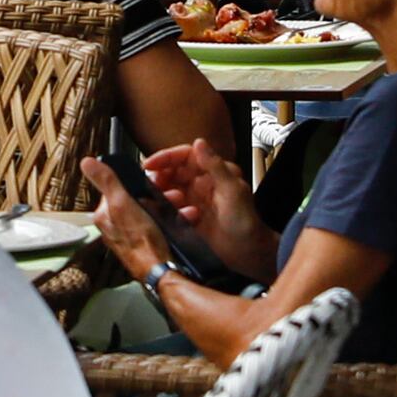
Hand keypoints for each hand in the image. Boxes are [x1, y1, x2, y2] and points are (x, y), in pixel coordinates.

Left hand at [75, 160, 163, 287]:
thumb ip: (107, 182)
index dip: (133, 182)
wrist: (161, 271)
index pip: (114, 188)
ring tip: (175, 209)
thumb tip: (87, 162)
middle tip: (166, 196)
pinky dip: (168, 221)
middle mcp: (115, 227)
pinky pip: (158, 225)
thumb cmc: (141, 243)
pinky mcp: (146, 242)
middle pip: (134, 200)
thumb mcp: (123, 205)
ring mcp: (131, 236)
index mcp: (105, 216)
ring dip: (164, 208)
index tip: (148, 181)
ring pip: (148, 212)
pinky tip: (177, 221)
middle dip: (153, 196)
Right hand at [136, 136, 274, 273]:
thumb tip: (199, 142)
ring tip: (175, 201)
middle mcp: (198, 185)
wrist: (247, 253)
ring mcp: (190, 202)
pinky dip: (172, 213)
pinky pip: (168, 212)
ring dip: (165, 195)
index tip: (149, 164)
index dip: (165, 157)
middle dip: (159, 178)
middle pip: (169, 173)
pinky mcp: (185, 220)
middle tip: (154, 185)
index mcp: (210, 172)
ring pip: (166, 192)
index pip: (183, 156)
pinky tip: (187, 218)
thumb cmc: (246, 220)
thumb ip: (215, 166)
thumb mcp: (232, 189)